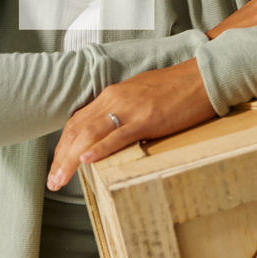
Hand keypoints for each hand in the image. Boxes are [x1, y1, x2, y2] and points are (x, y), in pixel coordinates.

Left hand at [47, 58, 214, 190]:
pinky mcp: (148, 118)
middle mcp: (115, 99)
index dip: (63, 145)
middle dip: (61, 157)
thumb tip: (112, 132)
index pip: (77, 122)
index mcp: (112, 95)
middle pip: (77, 130)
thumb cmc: (177, 88)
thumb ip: (123, 111)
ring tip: (61, 179)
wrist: (203, 76)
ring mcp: (130, 108)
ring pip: (91, 134)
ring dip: (71, 158)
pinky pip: (119, 135)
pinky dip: (100, 148)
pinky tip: (87, 160)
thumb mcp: (141, 96)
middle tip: (52, 181)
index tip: (56, 166)